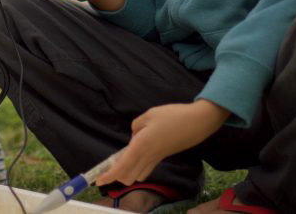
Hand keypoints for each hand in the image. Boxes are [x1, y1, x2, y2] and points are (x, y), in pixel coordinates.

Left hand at [96, 100, 229, 186]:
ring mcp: (157, 158)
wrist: (196, 122)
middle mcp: (148, 155)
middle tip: (106, 170)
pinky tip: (134, 160)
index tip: (99, 181)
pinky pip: (146, 169)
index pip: (122, 166)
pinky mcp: (163, 157)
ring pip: (137, 175)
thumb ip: (136, 126)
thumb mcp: (149, 114)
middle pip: (128, 176)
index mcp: (141, 145)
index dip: (109, 175)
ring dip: (127, 174)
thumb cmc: (172, 115)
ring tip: (118, 165)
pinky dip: (136, 170)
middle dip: (116, 176)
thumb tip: (134, 136)